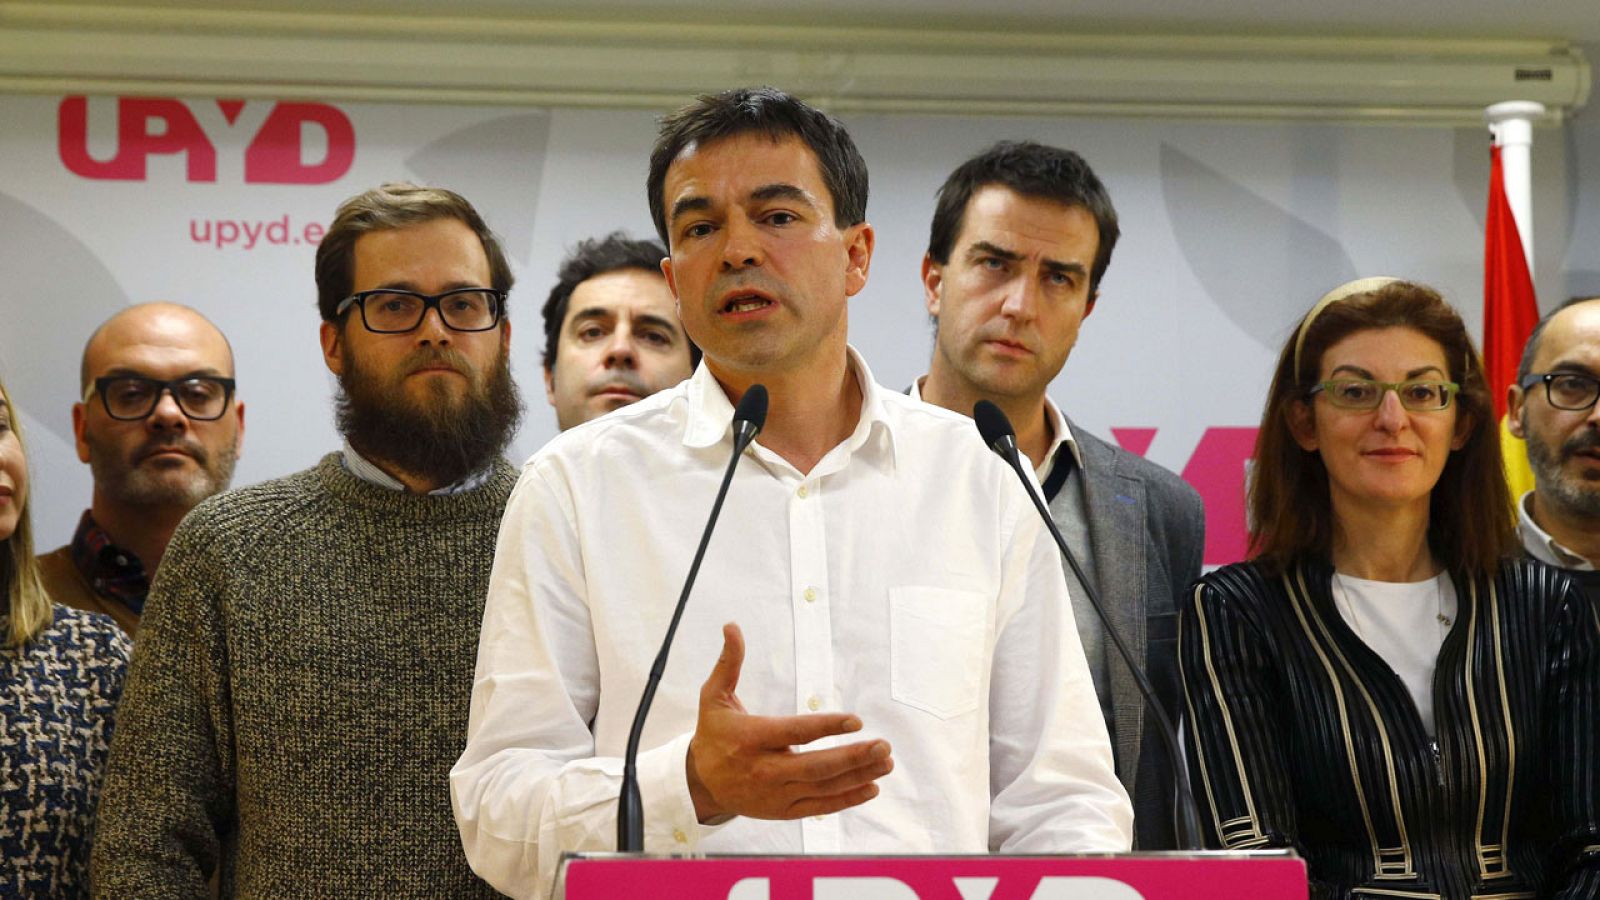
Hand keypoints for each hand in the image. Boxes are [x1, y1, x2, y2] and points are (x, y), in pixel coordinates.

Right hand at [686, 623, 893, 822]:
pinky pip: (820, 807)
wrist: (700, 783)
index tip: (856, 721)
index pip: (795, 732)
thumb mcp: (713, 697)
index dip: (826, 727)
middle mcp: (765, 769)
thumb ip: (728, 663)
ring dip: (858, 776)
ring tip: (885, 762)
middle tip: (883, 745)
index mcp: (751, 738)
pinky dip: (846, 800)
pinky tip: (870, 787)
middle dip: (853, 757)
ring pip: (823, 787)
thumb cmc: (713, 734)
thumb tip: (732, 627)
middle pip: (816, 766)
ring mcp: (776, 793)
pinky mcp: (783, 810)